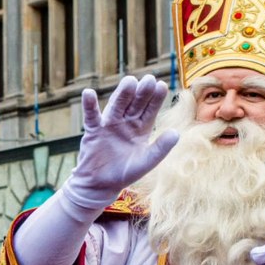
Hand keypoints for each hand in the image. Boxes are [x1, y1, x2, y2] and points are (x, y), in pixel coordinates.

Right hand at [62, 75, 177, 211]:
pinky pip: (91, 116)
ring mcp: (109, 124)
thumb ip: (161, 148)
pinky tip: (88, 93)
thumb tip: (176, 133)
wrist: (100, 185)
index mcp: (141, 129)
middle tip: (148, 79)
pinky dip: (89, 105)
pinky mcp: (93, 131)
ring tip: (129, 81)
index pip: (150, 110)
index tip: (161, 85)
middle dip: (141, 92)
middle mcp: (126, 123)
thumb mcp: (147, 162)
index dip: (155, 98)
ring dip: (122, 94)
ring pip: (117, 105)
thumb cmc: (125, 173)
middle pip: (135, 103)